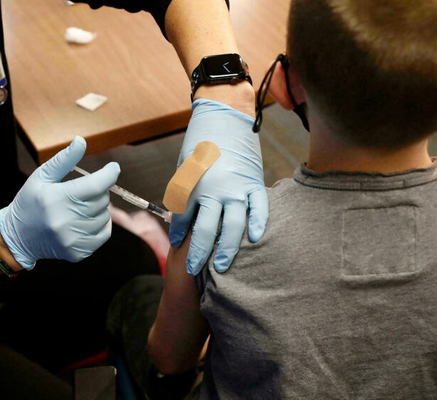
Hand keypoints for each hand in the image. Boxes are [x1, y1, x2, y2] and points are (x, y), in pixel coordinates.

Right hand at [0, 136, 119, 269]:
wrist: (18, 236)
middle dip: (98, 191)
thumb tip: (82, 141)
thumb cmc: (30, 202)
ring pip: (105, 217)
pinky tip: (85, 220)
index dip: (109, 174)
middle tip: (82, 191)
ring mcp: (73, 239)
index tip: (113, 167)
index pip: (96, 185)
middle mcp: (66, 221)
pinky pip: (104, 234)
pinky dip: (100, 225)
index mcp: (57, 199)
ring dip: (98, 209)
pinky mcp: (78, 252)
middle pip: (102, 200)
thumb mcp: (42, 176)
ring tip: (79, 208)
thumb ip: (64, 159)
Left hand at [170, 99, 267, 275]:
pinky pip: (259, 208)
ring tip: (222, 267)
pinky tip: (255, 239)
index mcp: (192, 185)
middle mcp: (214, 190)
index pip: (183, 218)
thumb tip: (182, 218)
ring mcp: (236, 187)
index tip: (178, 245)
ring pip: (233, 226)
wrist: (224, 116)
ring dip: (227, 248)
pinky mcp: (254, 182)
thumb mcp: (184, 166)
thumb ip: (184, 192)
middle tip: (194, 271)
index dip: (179, 234)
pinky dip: (258, 223)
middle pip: (206, 230)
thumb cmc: (200, 141)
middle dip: (199, 253)